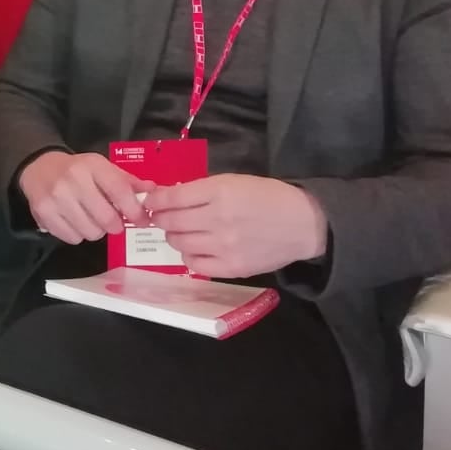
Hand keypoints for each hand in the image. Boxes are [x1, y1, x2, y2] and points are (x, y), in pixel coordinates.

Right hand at [18, 151, 153, 243]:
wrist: (39, 168)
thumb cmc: (77, 170)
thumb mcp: (102, 168)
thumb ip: (126, 181)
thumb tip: (153, 190)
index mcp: (92, 166)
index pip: (120, 191)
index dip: (135, 210)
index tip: (142, 220)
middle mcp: (73, 180)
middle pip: (107, 219)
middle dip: (115, 225)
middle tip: (112, 221)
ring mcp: (57, 198)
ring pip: (91, 232)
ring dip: (96, 231)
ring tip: (90, 218)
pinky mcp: (44, 213)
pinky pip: (73, 238)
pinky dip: (78, 234)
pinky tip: (74, 221)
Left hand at [146, 174, 327, 278]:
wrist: (301, 224)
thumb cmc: (265, 196)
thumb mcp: (232, 182)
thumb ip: (200, 190)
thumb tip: (166, 197)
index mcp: (218, 192)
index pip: (171, 199)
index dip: (154, 201)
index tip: (149, 202)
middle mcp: (217, 220)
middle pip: (170, 222)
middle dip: (160, 218)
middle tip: (161, 217)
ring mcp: (224, 246)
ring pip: (179, 243)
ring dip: (174, 236)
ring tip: (181, 231)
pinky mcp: (232, 268)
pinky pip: (194, 264)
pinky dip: (189, 256)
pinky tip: (196, 248)